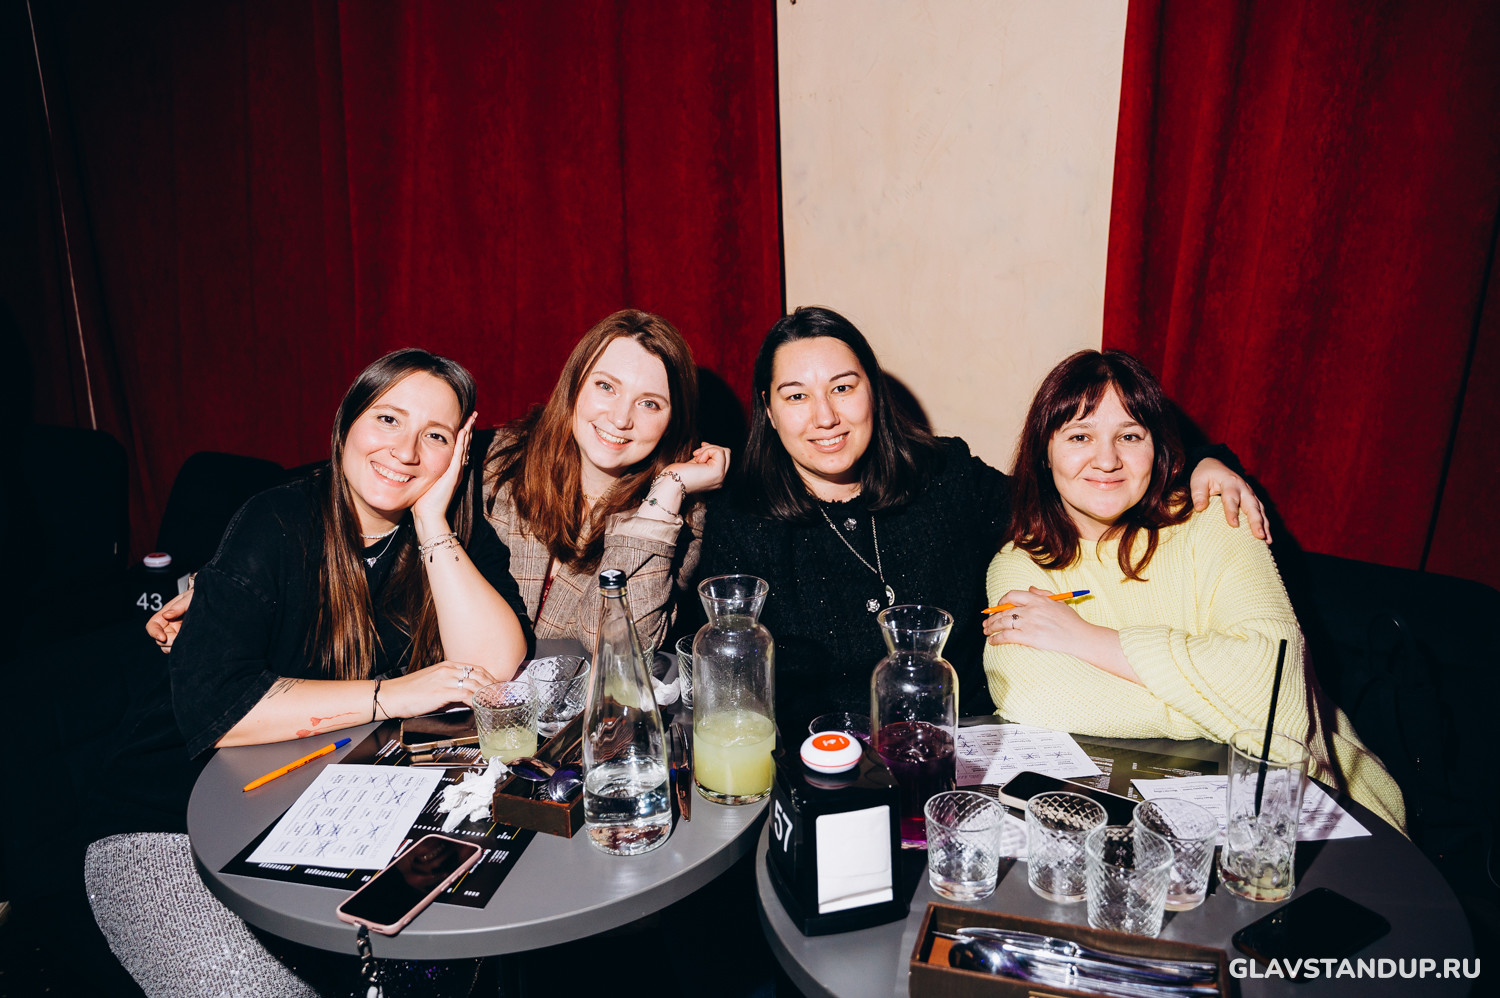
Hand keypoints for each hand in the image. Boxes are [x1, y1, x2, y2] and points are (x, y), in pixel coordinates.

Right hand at [147, 589, 194, 652]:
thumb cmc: (198, 596)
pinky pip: (179, 648)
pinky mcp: (186, 639)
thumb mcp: (189, 598)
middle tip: (181, 639)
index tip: (163, 638)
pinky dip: (183, 649)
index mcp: (166, 615)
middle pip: (160, 639)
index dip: (154, 632)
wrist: (212, 601)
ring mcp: (177, 634)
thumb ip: (178, 606)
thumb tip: (166, 616)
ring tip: (187, 642)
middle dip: (168, 642)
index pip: (152, 625)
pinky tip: (191, 644)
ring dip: (174, 647)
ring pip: (168, 647)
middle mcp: (169, 625)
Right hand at [378, 660, 501, 717]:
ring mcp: (445, 679)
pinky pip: (466, 694)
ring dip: (488, 694)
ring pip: (475, 683)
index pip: (476, 668)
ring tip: (496, 703)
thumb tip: (465, 698)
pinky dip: (476, 701)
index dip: (490, 678)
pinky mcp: (442, 691)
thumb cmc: (409, 693)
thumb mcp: (433, 685)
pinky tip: (482, 707)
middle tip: (502, 696)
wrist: (391, 695)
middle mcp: (448, 670)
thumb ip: (450, 688)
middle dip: (493, 686)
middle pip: (480, 674)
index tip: (498, 687)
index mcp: (447, 666)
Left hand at [412, 412, 476, 529]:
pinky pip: (459, 455)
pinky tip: (463, 431)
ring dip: (469, 431)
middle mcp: (457, 469)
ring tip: (472, 418)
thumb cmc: (423, 502)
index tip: (464, 422)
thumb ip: (422, 471)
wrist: (428, 516)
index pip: (459, 448)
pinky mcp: (453, 475)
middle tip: (473, 415)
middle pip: (465, 444)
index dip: (462, 435)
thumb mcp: (424, 481)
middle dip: (469, 429)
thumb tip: (411, 463)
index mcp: (451, 470)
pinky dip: (462, 442)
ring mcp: (456, 472)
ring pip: (465, 447)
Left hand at [665, 443, 730, 493]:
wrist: (671, 483)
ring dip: (709, 449)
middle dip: (712, 448)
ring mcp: (720, 476)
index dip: (712, 450)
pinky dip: (707, 451)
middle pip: (727, 453)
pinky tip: (697, 460)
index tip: (700, 450)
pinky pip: (719, 452)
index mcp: (715, 479)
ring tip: (696, 457)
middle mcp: (721, 479)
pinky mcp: (717, 472)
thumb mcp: (695, 464)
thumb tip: (707, 445)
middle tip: (697, 453)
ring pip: (725, 451)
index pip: (724, 459)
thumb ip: (704, 458)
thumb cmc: (678, 474)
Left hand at [983, 587, 1098, 654]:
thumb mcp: (1058, 601)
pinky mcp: (1029, 637)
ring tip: (986, 631)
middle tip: (986, 623)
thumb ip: (1042, 593)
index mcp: (1037, 599)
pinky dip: (996, 639)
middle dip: (992, 617)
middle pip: (1004, 611)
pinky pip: (1006, 637)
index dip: (1001, 601)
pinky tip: (992, 641)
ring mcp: (1029, 623)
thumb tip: (1029, 588)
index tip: (998, 607)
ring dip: (991, 628)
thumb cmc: (1071, 621)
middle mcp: (1031, 609)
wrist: (1079, 636)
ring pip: (1002, 623)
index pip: (1012, 595)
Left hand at [1189, 458, 1270, 542]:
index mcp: (1229, 482)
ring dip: (1264, 525)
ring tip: (1267, 541)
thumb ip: (1198, 494)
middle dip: (1256, 521)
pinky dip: (1265, 525)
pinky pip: (1261, 513)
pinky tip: (1267, 539)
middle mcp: (1244, 488)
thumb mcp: (1198, 480)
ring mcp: (1250, 494)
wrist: (1215, 466)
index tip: (1233, 525)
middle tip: (1259, 536)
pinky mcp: (1253, 500)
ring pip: (1260, 510)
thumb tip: (1200, 509)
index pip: (1231, 497)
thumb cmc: (1205, 475)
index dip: (1232, 511)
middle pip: (1252, 505)